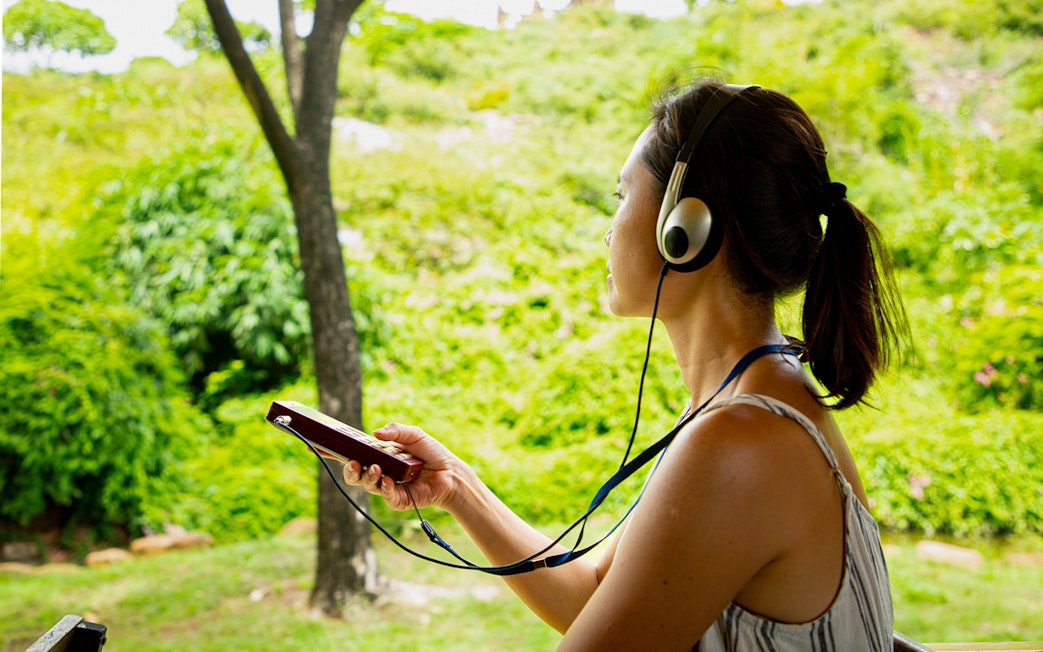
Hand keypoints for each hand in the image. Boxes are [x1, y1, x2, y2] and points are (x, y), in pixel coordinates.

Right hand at [341, 422, 462, 511]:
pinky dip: (385, 487)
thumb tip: (376, 434)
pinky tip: (389, 480)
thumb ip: (396, 431)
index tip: (315, 445)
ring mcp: (387, 486)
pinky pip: (385, 495)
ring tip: (376, 468)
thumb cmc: (431, 452)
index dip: (332, 450)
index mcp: (378, 455)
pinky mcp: (397, 500)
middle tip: (353, 463)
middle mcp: (379, 471)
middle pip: (353, 473)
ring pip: (366, 485)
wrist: (450, 472)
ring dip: (368, 477)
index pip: (351, 453)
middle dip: (348, 469)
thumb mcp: (414, 435)